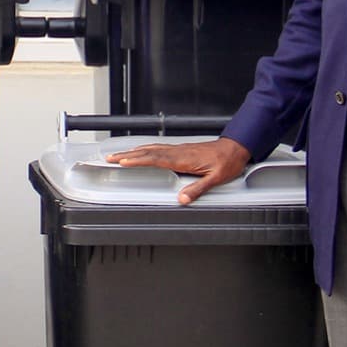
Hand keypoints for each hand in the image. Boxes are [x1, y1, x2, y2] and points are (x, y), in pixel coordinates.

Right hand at [109, 136, 252, 204]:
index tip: (123, 162)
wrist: (236, 147)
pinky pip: (159, 148)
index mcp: (184, 159)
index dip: (138, 160)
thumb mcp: (216, 179)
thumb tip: (182, 199)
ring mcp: (179, 149)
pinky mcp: (181, 149)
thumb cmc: (227, 162)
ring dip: (134, 152)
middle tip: (111, 158)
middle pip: (148, 152)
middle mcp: (178, 152)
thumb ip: (198, 189)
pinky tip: (142, 152)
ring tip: (120, 155)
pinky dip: (146, 150)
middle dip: (128, 155)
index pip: (155, 159)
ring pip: (152, 149)